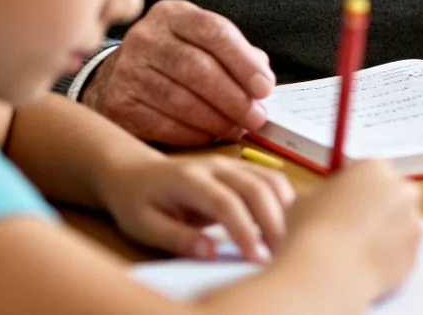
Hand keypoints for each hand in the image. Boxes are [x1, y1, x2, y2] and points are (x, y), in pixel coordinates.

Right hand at [82, 0, 274, 145]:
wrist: (119, 75)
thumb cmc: (175, 59)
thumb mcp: (202, 43)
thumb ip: (237, 55)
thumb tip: (262, 83)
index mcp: (173, 15)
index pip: (214, 31)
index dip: (243, 62)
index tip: (265, 88)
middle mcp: (146, 37)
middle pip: (196, 68)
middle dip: (233, 97)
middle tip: (255, 117)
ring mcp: (127, 70)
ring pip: (179, 100)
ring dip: (215, 120)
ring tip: (236, 129)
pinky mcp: (117, 103)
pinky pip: (161, 124)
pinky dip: (192, 134)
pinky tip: (209, 136)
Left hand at [98, 153, 293, 262]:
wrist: (135, 173)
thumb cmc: (138, 201)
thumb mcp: (144, 226)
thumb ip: (176, 238)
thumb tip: (209, 253)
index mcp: (189, 178)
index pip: (225, 202)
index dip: (245, 231)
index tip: (257, 258)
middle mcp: (215, 165)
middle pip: (257, 188)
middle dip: (273, 223)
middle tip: (281, 255)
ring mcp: (231, 164)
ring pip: (270, 180)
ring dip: (285, 211)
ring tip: (287, 243)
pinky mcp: (241, 169)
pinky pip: (272, 179)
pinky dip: (285, 201)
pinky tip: (285, 225)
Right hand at [282, 160, 422, 297]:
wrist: (327, 273)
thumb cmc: (312, 232)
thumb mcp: (306, 199)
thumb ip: (324, 191)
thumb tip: (317, 193)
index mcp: (376, 168)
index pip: (368, 170)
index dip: (353, 185)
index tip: (345, 198)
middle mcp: (402, 191)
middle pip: (391, 193)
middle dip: (375, 205)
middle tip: (352, 223)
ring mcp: (413, 222)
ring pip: (400, 223)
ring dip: (384, 230)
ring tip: (355, 247)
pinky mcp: (415, 253)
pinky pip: (401, 250)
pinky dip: (387, 255)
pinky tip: (364, 262)